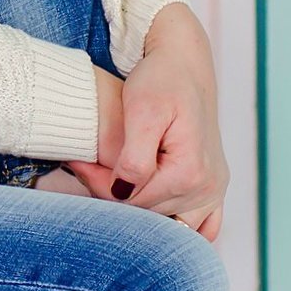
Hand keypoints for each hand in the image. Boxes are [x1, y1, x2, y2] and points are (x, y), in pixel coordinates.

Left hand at [74, 6, 228, 239]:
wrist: (184, 63)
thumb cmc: (160, 80)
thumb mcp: (142, 111)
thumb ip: (134, 158)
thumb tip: (123, 194)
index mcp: (190, 172)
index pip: (135, 201)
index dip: (100, 185)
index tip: (77, 163)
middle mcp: (208, 187)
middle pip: (149, 214)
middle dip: (113, 194)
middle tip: (84, 166)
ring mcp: (214, 191)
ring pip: (166, 223)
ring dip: (137, 209)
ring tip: (111, 176)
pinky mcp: (213, 188)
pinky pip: (199, 227)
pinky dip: (172, 225)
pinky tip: (146, 205)